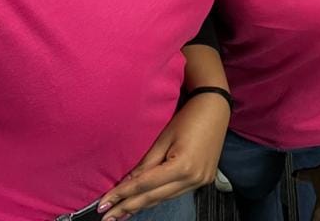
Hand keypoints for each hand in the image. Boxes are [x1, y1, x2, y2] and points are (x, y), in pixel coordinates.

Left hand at [97, 93, 229, 220]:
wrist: (216, 109)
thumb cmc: (188, 117)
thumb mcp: (163, 138)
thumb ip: (146, 164)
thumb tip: (126, 184)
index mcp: (182, 166)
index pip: (144, 185)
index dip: (122, 195)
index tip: (103, 204)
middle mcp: (192, 178)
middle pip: (154, 197)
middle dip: (128, 207)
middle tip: (107, 217)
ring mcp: (200, 181)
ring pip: (164, 198)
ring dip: (142, 205)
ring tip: (121, 213)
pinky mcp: (204, 180)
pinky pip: (175, 193)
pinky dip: (158, 196)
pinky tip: (144, 201)